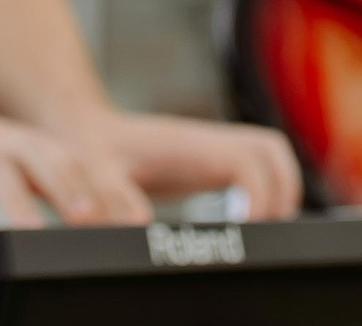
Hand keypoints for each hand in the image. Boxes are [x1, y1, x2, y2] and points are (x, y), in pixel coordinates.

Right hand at [0, 101, 143, 229]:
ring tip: (36, 233)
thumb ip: (49, 181)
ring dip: (20, 203)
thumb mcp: (10, 158)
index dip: (108, 190)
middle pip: (45, 160)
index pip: (79, 163)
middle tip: (91, 218)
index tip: (135, 222)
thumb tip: (99, 218)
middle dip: (70, 188)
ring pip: (1, 175)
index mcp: (31, 143)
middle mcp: (6, 144)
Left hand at [48, 109, 303, 221]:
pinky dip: (263, 193)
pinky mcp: (209, 161)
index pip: (249, 159)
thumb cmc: (88, 149)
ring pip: (270, 157)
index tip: (246, 228)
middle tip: (261, 233)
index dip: (259, 194)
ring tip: (258, 232)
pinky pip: (254, 169)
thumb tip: (139, 223)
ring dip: (278, 192)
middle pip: (272, 152)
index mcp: (188, 142)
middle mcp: (207, 140)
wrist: (81, 128)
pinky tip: (242, 226)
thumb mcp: (96, 173)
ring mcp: (212, 148)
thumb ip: (113, 196)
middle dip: (280, 192)